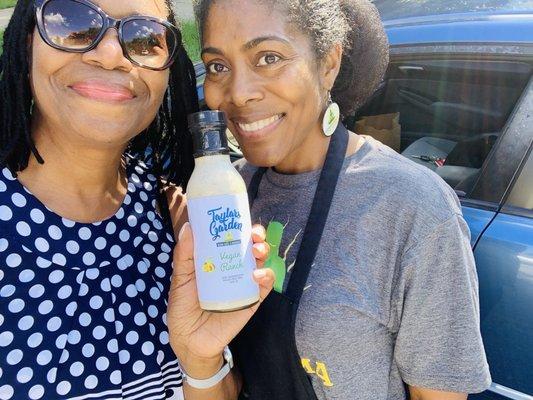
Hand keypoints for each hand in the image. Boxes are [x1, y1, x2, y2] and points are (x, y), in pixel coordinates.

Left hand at [167, 223, 274, 376]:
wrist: (189, 340)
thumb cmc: (182, 308)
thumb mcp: (180, 279)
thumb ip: (184, 255)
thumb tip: (188, 227)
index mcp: (217, 260)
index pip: (232, 238)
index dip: (239, 226)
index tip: (238, 217)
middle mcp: (233, 268)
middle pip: (251, 246)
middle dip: (257, 236)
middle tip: (253, 234)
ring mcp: (244, 283)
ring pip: (262, 262)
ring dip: (263, 252)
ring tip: (256, 251)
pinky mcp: (252, 300)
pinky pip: (265, 286)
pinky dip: (266, 276)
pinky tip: (257, 274)